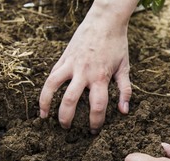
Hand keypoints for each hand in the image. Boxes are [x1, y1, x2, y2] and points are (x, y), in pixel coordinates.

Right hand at [39, 1, 134, 131]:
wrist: (105, 21)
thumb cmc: (117, 45)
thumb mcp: (124, 68)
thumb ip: (125, 90)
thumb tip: (124, 111)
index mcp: (100, 77)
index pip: (97, 106)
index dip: (95, 121)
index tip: (93, 129)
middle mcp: (83, 72)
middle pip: (70, 100)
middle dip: (67, 118)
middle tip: (67, 129)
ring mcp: (71, 64)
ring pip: (52, 86)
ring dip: (46, 103)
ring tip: (44, 117)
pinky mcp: (64, 57)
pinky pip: (52, 75)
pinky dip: (47, 88)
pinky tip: (46, 98)